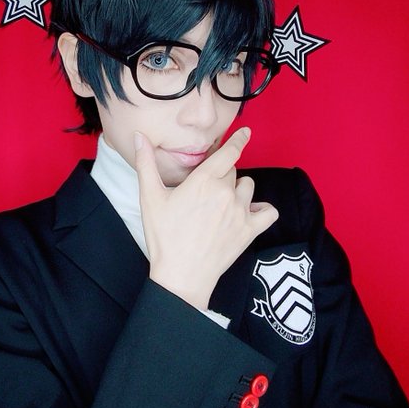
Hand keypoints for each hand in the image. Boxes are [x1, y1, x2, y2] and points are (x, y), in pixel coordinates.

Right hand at [134, 128, 278, 308]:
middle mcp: (226, 192)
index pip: (229, 152)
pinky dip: (262, 209)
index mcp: (204, 181)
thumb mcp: (150, 198)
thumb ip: (146, 164)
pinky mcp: (250, 230)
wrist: (181, 275)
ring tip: (221, 203)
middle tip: (205, 191)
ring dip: (238, 190)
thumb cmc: (164, 236)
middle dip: (222, 174)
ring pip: (247, 187)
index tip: (245, 132)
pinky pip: (268, 211)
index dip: (238, 139)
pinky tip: (249, 212)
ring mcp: (240, 212)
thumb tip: (140, 136)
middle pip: (233, 170)